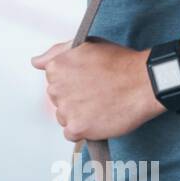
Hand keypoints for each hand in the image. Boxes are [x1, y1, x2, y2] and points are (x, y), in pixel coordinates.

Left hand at [30, 37, 163, 142]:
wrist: (144, 82)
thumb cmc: (118, 63)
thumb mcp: (85, 46)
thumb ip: (56, 53)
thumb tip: (35, 62)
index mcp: (55, 67)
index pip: (54, 81)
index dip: (73, 82)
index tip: (89, 80)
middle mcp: (55, 88)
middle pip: (58, 100)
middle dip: (74, 99)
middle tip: (97, 93)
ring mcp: (66, 109)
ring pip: (64, 117)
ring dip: (78, 115)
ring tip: (100, 105)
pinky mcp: (77, 127)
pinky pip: (70, 134)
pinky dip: (84, 130)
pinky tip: (98, 119)